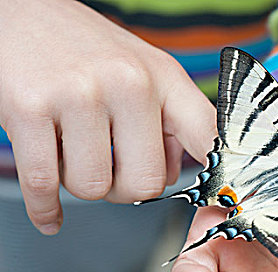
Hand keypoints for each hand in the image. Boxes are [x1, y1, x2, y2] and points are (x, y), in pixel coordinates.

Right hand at [0, 0, 215, 233]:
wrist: (21, 13)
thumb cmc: (88, 51)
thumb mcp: (145, 73)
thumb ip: (171, 123)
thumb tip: (178, 172)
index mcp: (163, 77)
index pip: (209, 135)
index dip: (222, 173)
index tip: (224, 197)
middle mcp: (128, 83)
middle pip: (145, 184)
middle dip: (126, 188)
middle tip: (111, 166)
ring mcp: (79, 94)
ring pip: (94, 188)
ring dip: (82, 184)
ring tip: (75, 151)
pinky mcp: (29, 108)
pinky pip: (44, 186)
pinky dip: (46, 209)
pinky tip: (51, 211)